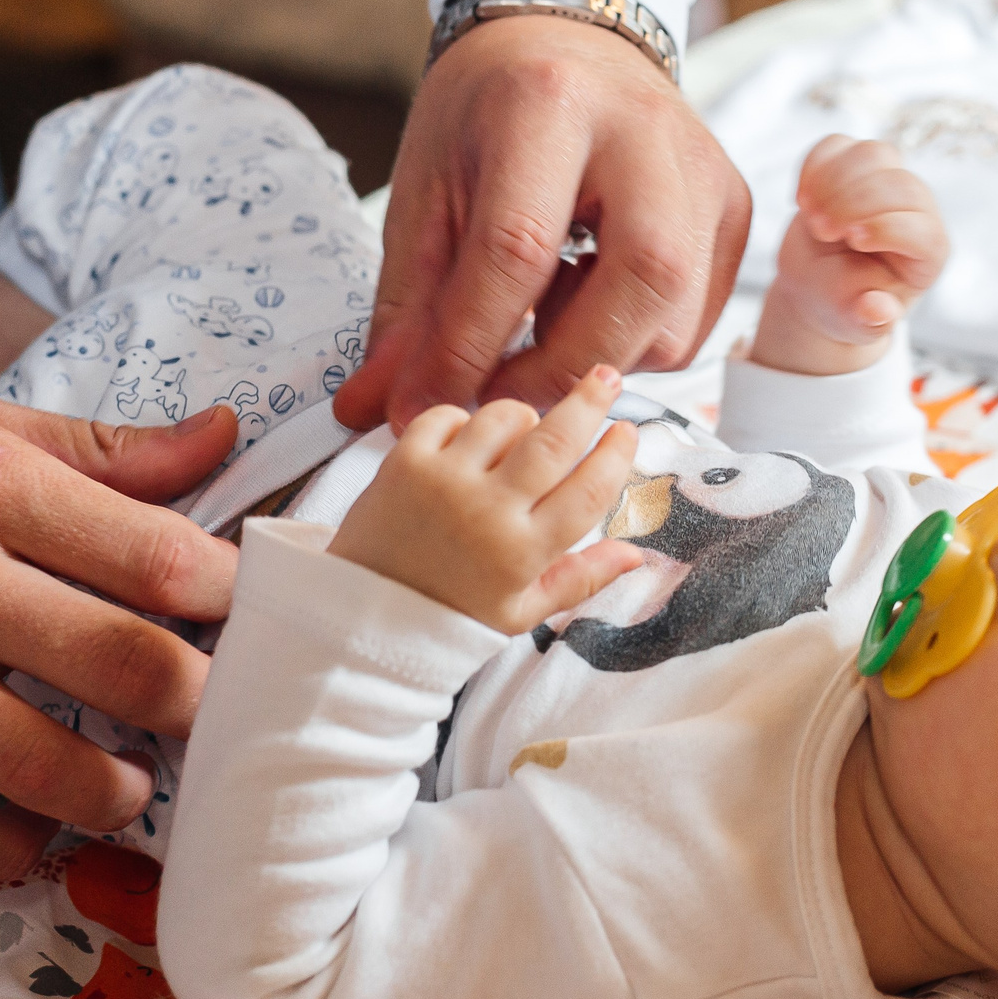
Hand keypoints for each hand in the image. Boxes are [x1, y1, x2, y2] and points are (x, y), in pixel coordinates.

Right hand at [0, 357, 240, 878]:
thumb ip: (102, 446)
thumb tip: (222, 438)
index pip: (163, 558)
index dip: (234, 598)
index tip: (251, 613)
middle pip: (130, 668)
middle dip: (196, 704)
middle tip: (207, 710)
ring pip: (47, 767)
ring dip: (116, 792)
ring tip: (129, 780)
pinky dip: (4, 847)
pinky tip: (32, 830)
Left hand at [328, 365, 643, 633]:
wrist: (358, 620)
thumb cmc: (447, 618)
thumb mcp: (521, 613)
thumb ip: (581, 579)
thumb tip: (639, 555)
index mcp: (524, 552)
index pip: (589, 491)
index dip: (616, 455)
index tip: (628, 431)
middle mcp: (488, 511)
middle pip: (555, 439)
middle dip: (590, 402)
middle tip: (608, 378)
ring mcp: (444, 482)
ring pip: (504, 418)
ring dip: (523, 416)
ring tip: (525, 429)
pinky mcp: (403, 463)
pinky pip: (449, 415)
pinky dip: (464, 420)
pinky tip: (467, 442)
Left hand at [333, 17, 750, 429]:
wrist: (568, 42)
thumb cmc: (488, 112)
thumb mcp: (426, 189)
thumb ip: (410, 304)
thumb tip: (383, 407)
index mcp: (550, 105)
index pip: (520, 247)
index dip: (469, 344)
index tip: (424, 401)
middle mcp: (646, 131)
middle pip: (641, 280)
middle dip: (562, 366)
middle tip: (496, 393)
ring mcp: (704, 170)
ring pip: (676, 318)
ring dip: (598, 357)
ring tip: (540, 325)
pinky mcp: (732, 206)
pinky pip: (696, 319)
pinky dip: (633, 342)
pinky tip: (587, 304)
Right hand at [749, 136, 947, 375]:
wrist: (818, 286)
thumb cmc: (844, 306)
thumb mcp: (855, 323)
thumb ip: (869, 320)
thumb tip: (877, 311)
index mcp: (927, 253)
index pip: (923, 230)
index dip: (889, 228)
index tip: (853, 240)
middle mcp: (915, 211)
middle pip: (900, 185)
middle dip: (856, 202)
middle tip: (821, 230)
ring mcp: (885, 182)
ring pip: (874, 154)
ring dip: (835, 178)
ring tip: (807, 211)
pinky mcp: (853, 167)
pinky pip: (839, 145)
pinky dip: (815, 163)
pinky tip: (800, 197)